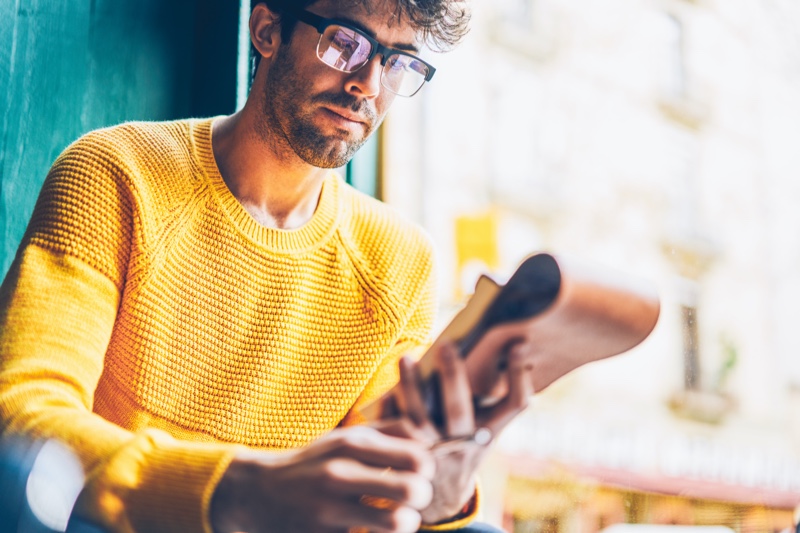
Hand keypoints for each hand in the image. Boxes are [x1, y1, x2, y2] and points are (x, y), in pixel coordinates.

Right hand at [210, 425, 434, 532]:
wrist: (257, 492)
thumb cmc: (312, 462)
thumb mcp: (345, 437)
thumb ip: (388, 432)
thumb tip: (428, 436)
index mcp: (352, 443)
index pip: (417, 456)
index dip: (427, 469)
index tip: (418, 473)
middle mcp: (341, 473)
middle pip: (413, 490)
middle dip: (422, 498)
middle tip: (412, 500)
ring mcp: (330, 508)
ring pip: (398, 522)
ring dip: (406, 524)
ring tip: (398, 520)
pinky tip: (374, 531)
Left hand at [387, 333, 534, 523]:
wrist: (439, 500)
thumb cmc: (463, 450)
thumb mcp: (483, 432)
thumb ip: (488, 401)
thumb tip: (496, 349)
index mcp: (488, 433)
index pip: (514, 405)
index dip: (518, 376)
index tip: (519, 346)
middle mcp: (462, 444)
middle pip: (458, 408)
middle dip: (452, 375)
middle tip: (447, 344)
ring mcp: (430, 453)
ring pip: (419, 418)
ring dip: (411, 386)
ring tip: (406, 358)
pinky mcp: (403, 456)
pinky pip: (392, 430)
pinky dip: (389, 409)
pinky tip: (388, 393)